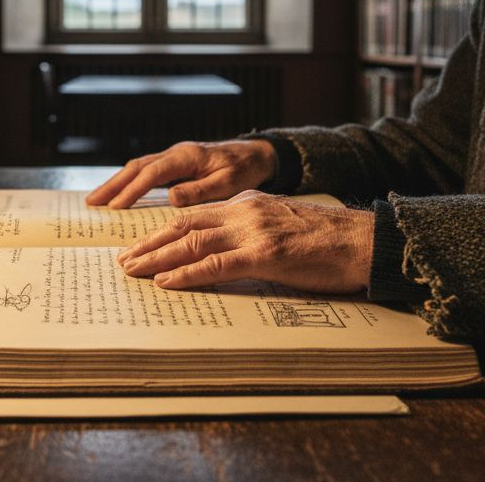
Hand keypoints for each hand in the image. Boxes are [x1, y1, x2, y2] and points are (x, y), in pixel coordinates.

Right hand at [85, 139, 276, 208]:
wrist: (257, 154)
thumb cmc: (246, 169)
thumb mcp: (230, 182)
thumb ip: (201, 190)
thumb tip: (172, 198)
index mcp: (187, 156)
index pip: (153, 172)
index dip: (133, 190)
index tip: (116, 207)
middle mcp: (176, 153)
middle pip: (137, 166)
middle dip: (113, 184)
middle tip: (91, 203)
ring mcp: (174, 157)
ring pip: (138, 167)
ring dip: (116, 183)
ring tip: (96, 201)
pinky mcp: (175, 164)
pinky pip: (146, 171)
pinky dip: (129, 182)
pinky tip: (119, 195)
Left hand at [116, 191, 374, 293]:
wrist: (362, 241)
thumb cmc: (327, 242)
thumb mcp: (280, 228)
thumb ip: (251, 235)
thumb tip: (224, 256)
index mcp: (247, 204)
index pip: (193, 215)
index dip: (161, 231)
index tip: (138, 245)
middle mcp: (244, 211)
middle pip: (183, 225)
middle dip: (149, 244)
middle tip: (122, 260)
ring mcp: (254, 231)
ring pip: (193, 242)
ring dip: (157, 258)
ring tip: (132, 271)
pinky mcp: (265, 254)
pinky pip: (216, 264)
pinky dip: (186, 273)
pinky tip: (166, 282)